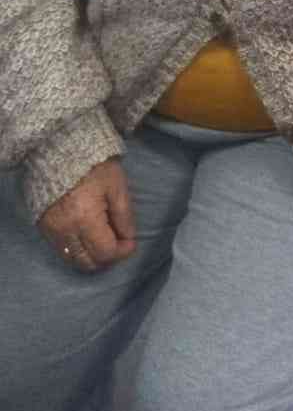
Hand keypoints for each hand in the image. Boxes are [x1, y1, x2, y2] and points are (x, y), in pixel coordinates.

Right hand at [37, 157, 136, 273]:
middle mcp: (65, 230)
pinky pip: (61, 250)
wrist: (59, 147)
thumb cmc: (93, 164)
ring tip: (104, 240)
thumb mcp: (116, 186)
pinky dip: (77, 250)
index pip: (105, 253)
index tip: (131, 242)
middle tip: (118, 243)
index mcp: (85, 218)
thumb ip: (124, 216)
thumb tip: (128, 239)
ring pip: (73, 260)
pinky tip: (87, 236)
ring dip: (91, 256)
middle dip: (107, 258)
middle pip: (88, 263)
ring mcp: (51, 230)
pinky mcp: (43, 226)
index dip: (122, 252)